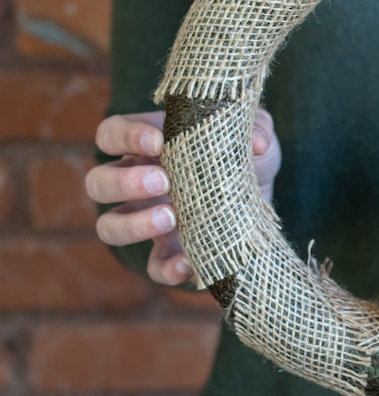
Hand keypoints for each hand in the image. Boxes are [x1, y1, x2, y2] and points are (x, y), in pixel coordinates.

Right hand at [85, 109, 280, 285]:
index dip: (124, 136)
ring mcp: (148, 221)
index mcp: (148, 146)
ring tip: (170, 218)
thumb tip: (257, 145)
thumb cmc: (245, 155)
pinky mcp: (169, 253)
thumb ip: (256, 127)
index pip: (111, 134)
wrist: (262, 197)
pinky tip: (189, 261)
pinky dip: (166, 268)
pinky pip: (153, 267)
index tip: (157, 141)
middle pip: (98, 182)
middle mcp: (138, 183)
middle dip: (124, 182)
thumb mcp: (253, 132)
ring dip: (132, 224)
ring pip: (109, 227)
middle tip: (163, 182)